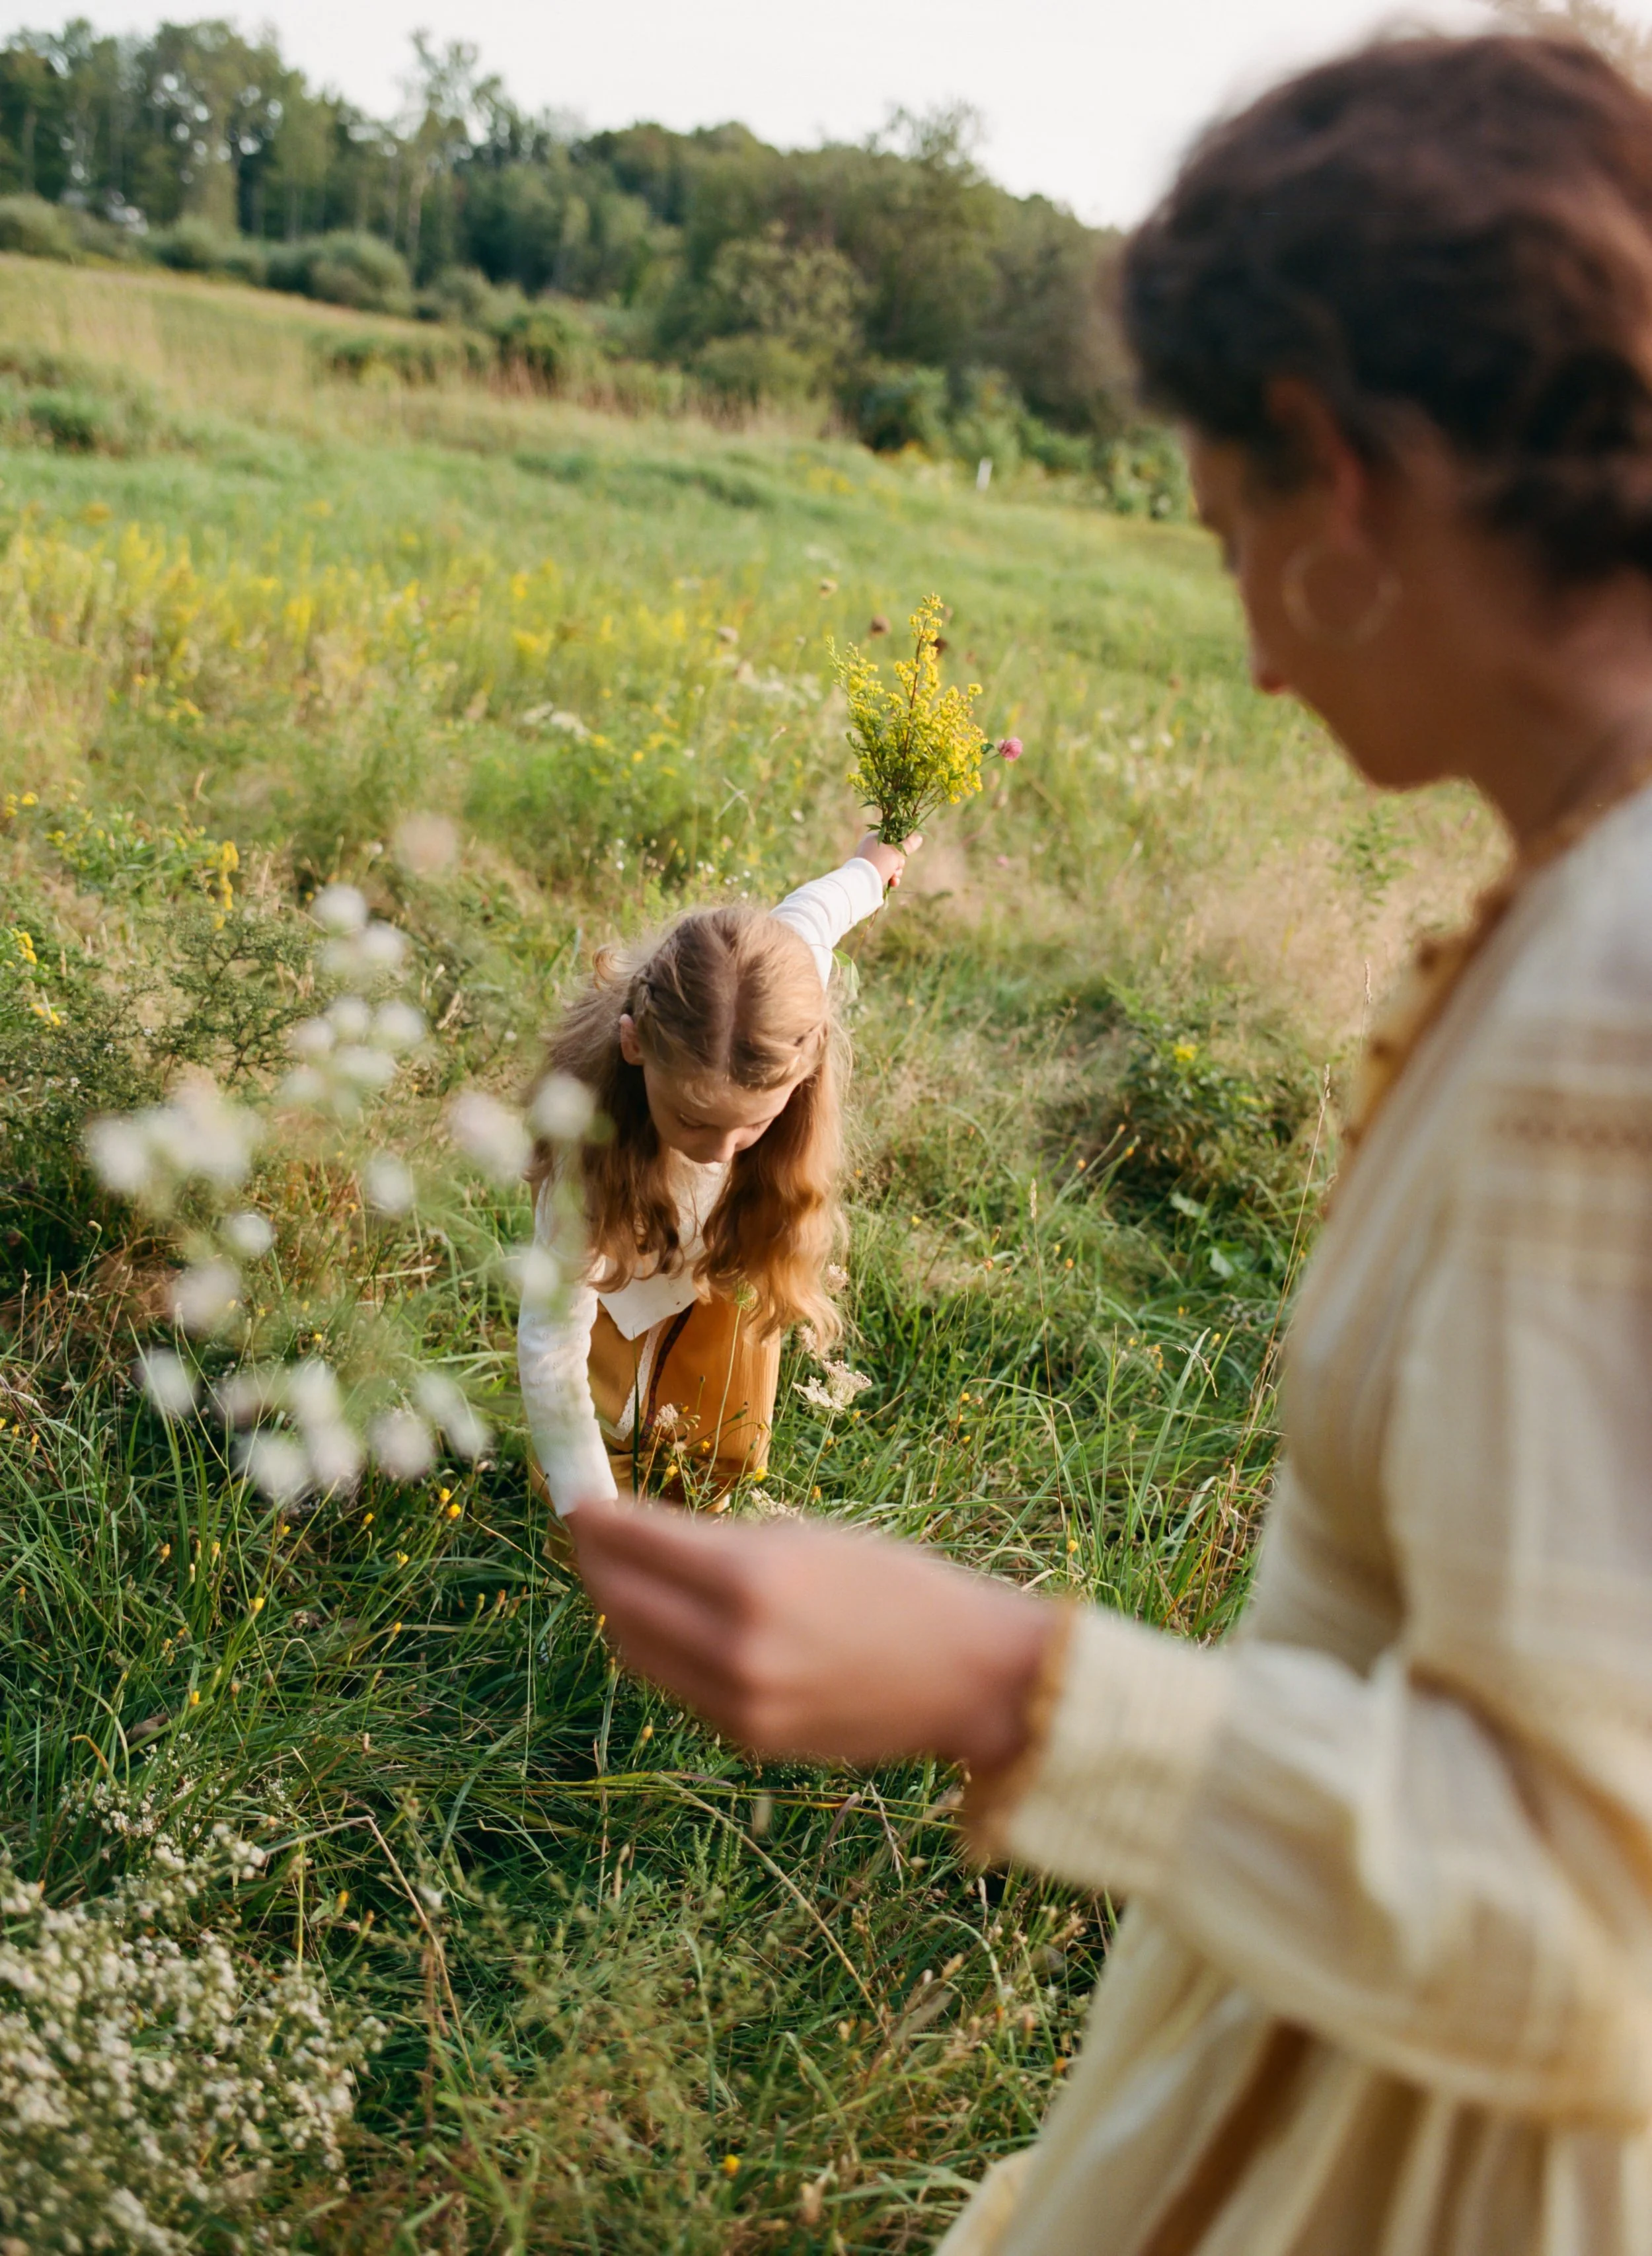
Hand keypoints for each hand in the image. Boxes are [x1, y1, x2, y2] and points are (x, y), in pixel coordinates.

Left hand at [568, 1495, 1056, 1769]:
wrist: (965, 1676)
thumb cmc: (899, 1586)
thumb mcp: (809, 1539)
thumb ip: (723, 1547)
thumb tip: (648, 1540)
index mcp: (753, 1577)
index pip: (636, 1540)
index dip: (595, 1517)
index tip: (574, 1498)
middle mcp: (734, 1644)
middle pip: (619, 1598)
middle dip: (594, 1560)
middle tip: (584, 1534)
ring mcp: (737, 1700)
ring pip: (635, 1649)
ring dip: (617, 1608)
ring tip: (615, 1576)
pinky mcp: (747, 1738)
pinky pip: (676, 1687)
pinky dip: (659, 1651)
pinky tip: (666, 1624)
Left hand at [854, 831, 921, 888]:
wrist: (863, 883)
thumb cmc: (880, 863)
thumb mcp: (897, 852)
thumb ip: (909, 845)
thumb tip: (919, 837)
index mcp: (873, 838)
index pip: (893, 838)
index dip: (901, 846)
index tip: (903, 852)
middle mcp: (870, 848)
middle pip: (893, 853)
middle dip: (899, 862)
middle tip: (896, 866)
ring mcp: (870, 861)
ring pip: (890, 864)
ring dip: (896, 871)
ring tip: (893, 876)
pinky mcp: (870, 873)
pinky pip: (885, 873)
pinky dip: (890, 877)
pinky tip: (892, 882)